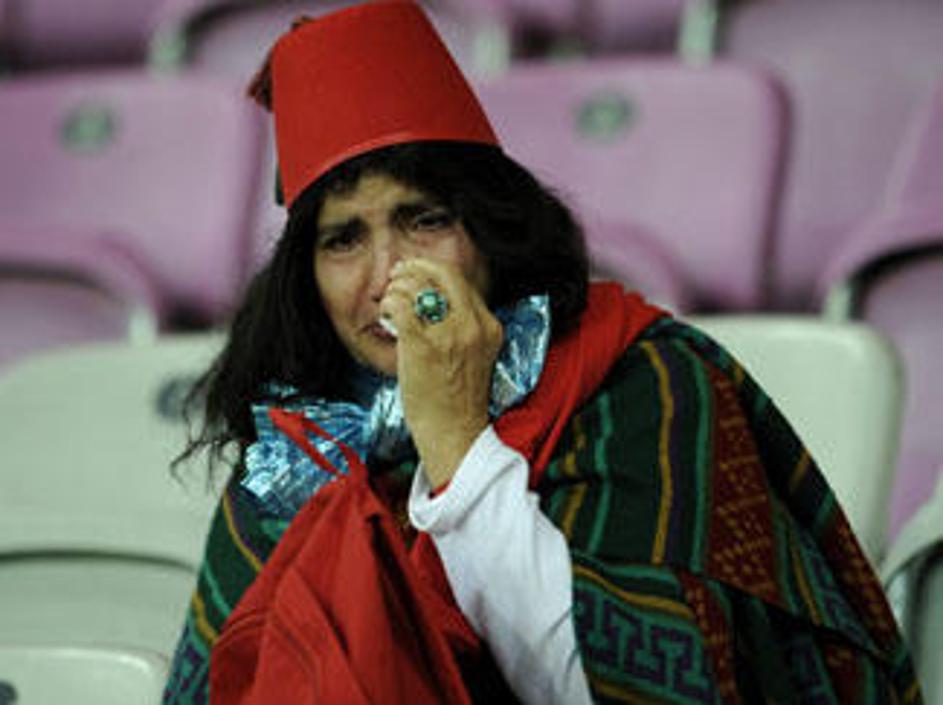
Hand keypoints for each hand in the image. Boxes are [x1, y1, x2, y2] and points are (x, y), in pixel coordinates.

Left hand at [379, 259, 502, 487]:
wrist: (456, 435)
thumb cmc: (458, 401)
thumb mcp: (475, 355)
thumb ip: (462, 327)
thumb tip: (431, 299)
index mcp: (489, 327)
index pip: (461, 281)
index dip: (434, 271)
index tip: (416, 273)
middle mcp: (473, 326)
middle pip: (443, 274)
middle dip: (415, 267)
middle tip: (398, 274)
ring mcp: (449, 334)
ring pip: (418, 286)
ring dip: (397, 287)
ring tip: (389, 300)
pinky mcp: (423, 345)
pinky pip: (401, 306)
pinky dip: (389, 304)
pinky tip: (386, 315)